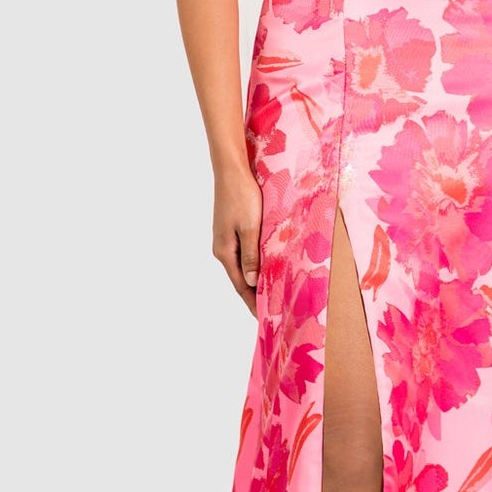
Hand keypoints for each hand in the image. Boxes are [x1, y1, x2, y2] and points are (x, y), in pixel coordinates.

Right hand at [213, 166, 263, 309]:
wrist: (231, 172)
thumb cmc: (242, 197)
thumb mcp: (250, 229)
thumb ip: (251, 256)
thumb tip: (252, 282)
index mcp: (225, 252)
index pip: (241, 285)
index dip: (252, 302)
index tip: (262, 318)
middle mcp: (221, 249)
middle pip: (240, 279)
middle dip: (253, 296)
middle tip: (270, 311)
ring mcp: (224, 240)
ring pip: (241, 267)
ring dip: (254, 282)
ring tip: (269, 295)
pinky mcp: (230, 231)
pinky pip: (242, 255)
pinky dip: (252, 266)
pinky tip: (262, 270)